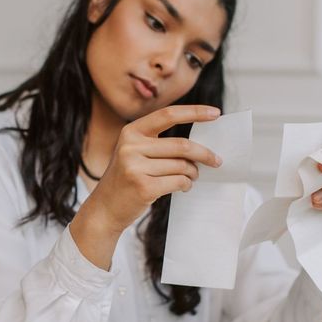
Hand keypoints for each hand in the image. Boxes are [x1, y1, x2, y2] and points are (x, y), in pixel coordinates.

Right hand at [92, 104, 221, 232]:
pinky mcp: (143, 186)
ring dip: (193, 173)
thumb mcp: (133, 153)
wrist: (104, 208)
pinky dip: (186, 185)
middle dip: (204, 154)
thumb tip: (198, 143)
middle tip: (216, 161)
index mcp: (131, 132)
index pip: (168, 114)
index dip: (194, 112)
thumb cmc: (126, 179)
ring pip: (182, 166)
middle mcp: (131, 146)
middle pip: (181, 145)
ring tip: (191, 177)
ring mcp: (135, 167)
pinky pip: (178, 181)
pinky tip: (183, 187)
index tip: (215, 113)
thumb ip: (158, 143)